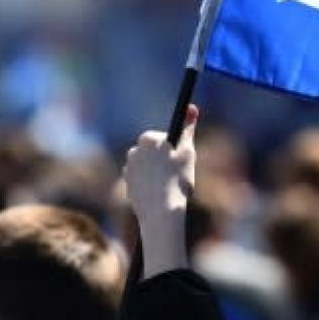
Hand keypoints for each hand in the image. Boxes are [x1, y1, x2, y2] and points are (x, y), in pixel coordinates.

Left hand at [124, 104, 197, 278]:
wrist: (161, 212)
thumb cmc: (177, 180)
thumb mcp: (188, 151)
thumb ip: (188, 128)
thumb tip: (191, 107)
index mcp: (147, 139)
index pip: (164, 137)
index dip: (175, 147)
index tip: (180, 159)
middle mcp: (134, 151)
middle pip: (154, 150)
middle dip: (165, 158)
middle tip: (178, 172)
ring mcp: (129, 169)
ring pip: (148, 164)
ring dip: (157, 170)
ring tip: (169, 184)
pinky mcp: (127, 185)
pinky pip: (142, 178)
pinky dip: (150, 183)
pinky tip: (160, 192)